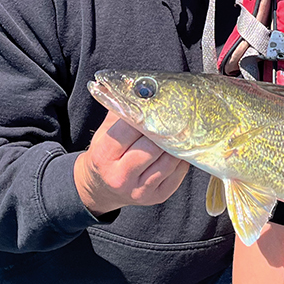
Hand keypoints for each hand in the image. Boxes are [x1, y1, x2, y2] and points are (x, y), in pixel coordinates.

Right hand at [74, 108, 189, 215]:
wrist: (101, 188)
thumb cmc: (106, 153)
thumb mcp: (104, 131)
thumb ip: (120, 110)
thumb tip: (139, 86)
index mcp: (104, 156)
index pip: (128, 131)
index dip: (143, 116)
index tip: (155, 104)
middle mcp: (120, 177)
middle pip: (151, 148)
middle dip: (164, 130)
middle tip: (174, 116)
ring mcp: (139, 191)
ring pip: (168, 162)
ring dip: (177, 144)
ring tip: (181, 131)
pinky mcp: (156, 198)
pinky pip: (177, 175)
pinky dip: (182, 160)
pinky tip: (180, 149)